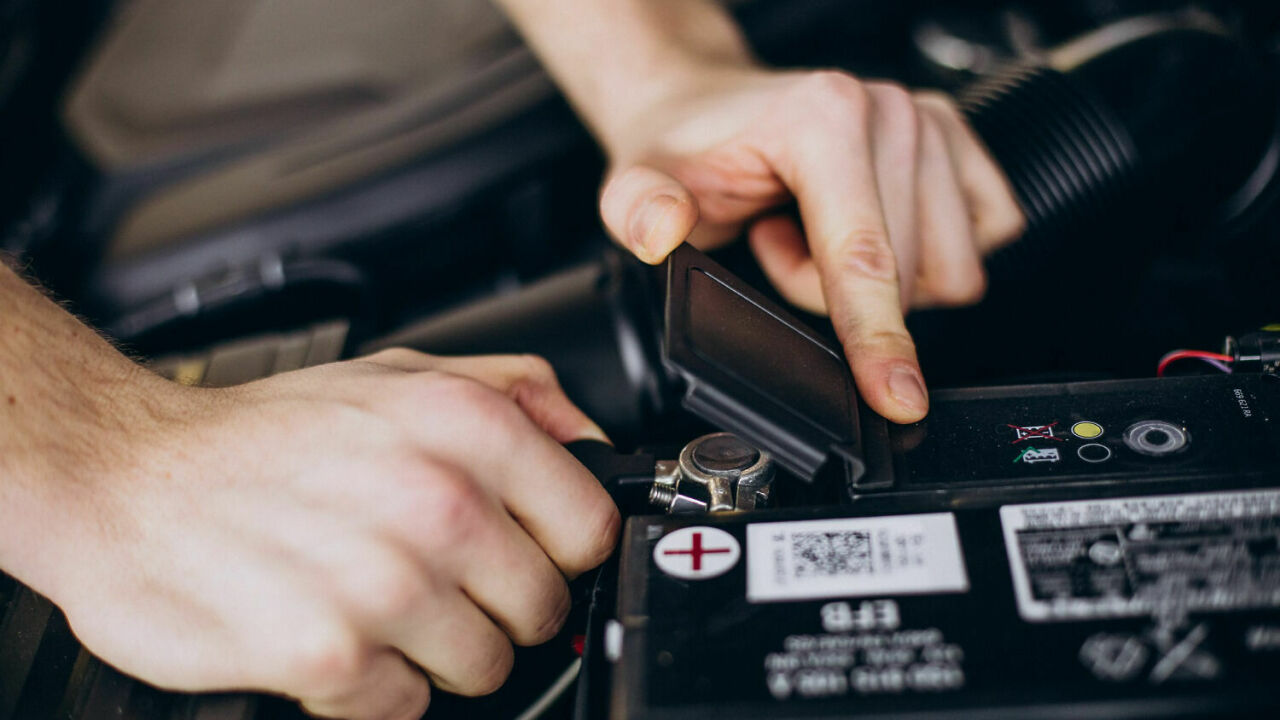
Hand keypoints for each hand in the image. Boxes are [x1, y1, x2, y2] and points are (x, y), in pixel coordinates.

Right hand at [40, 350, 617, 719]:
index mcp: (467, 427)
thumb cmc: (263, 434)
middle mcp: (437, 502)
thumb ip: (516, 392)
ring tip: (375, 601)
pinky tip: (335, 631)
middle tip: (434, 577)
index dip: (559, 549)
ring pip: (485, 667)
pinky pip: (407, 706)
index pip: (591, 528)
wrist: (125, 475)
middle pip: (543, 608)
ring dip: (435, 649)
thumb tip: (591, 441)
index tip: (524, 550)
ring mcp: (387, 583)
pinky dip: (374, 685)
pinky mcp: (332, 655)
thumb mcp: (400, 372)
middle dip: (496, 604)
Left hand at [598, 69, 1023, 422]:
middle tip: (775, 245)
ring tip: (812, 235)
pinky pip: (981, 242)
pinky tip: (862, 229)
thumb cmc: (685, 148)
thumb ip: (639, 209)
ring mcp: (932, 122)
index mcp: (824, 117)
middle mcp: (890, 111)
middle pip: (908, 278)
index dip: (878, 339)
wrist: (706, 106)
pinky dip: (923, 260)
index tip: (898, 399)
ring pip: (948, 270)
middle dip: (834, 293)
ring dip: (879, 279)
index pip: (864, 257)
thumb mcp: (637, 182)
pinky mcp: (960, 144)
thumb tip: (662, 229)